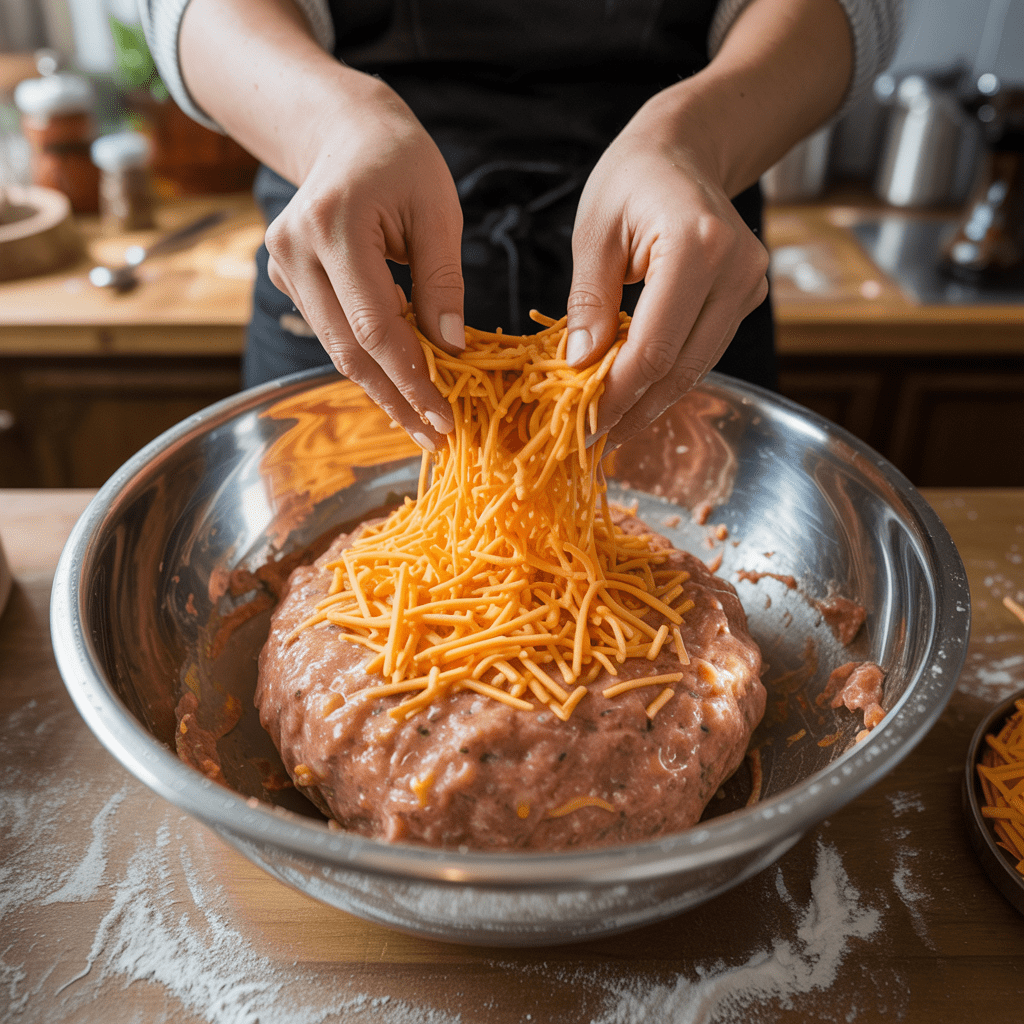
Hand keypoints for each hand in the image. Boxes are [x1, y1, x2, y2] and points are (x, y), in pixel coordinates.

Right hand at [263, 77, 465, 449]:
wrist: (344, 132)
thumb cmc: (401, 163)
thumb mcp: (439, 211)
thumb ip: (443, 280)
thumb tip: (451, 349)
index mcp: (334, 225)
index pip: (374, 326)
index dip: (410, 379)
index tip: (442, 417)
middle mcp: (295, 249)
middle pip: (348, 349)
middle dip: (395, 398)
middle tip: (433, 436)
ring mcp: (282, 265)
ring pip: (336, 348)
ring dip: (381, 387)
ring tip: (422, 421)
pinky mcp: (285, 276)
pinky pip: (331, 331)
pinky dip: (367, 359)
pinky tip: (400, 383)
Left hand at [565, 103, 769, 447]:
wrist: (686, 148)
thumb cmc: (632, 179)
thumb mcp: (594, 232)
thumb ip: (589, 300)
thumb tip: (581, 366)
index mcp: (698, 247)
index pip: (654, 347)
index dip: (617, 395)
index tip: (584, 426)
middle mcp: (736, 270)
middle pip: (682, 367)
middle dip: (635, 409)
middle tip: (594, 441)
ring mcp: (749, 285)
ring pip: (697, 367)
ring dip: (652, 401)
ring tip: (610, 428)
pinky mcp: (748, 295)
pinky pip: (703, 350)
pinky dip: (668, 376)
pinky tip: (636, 394)